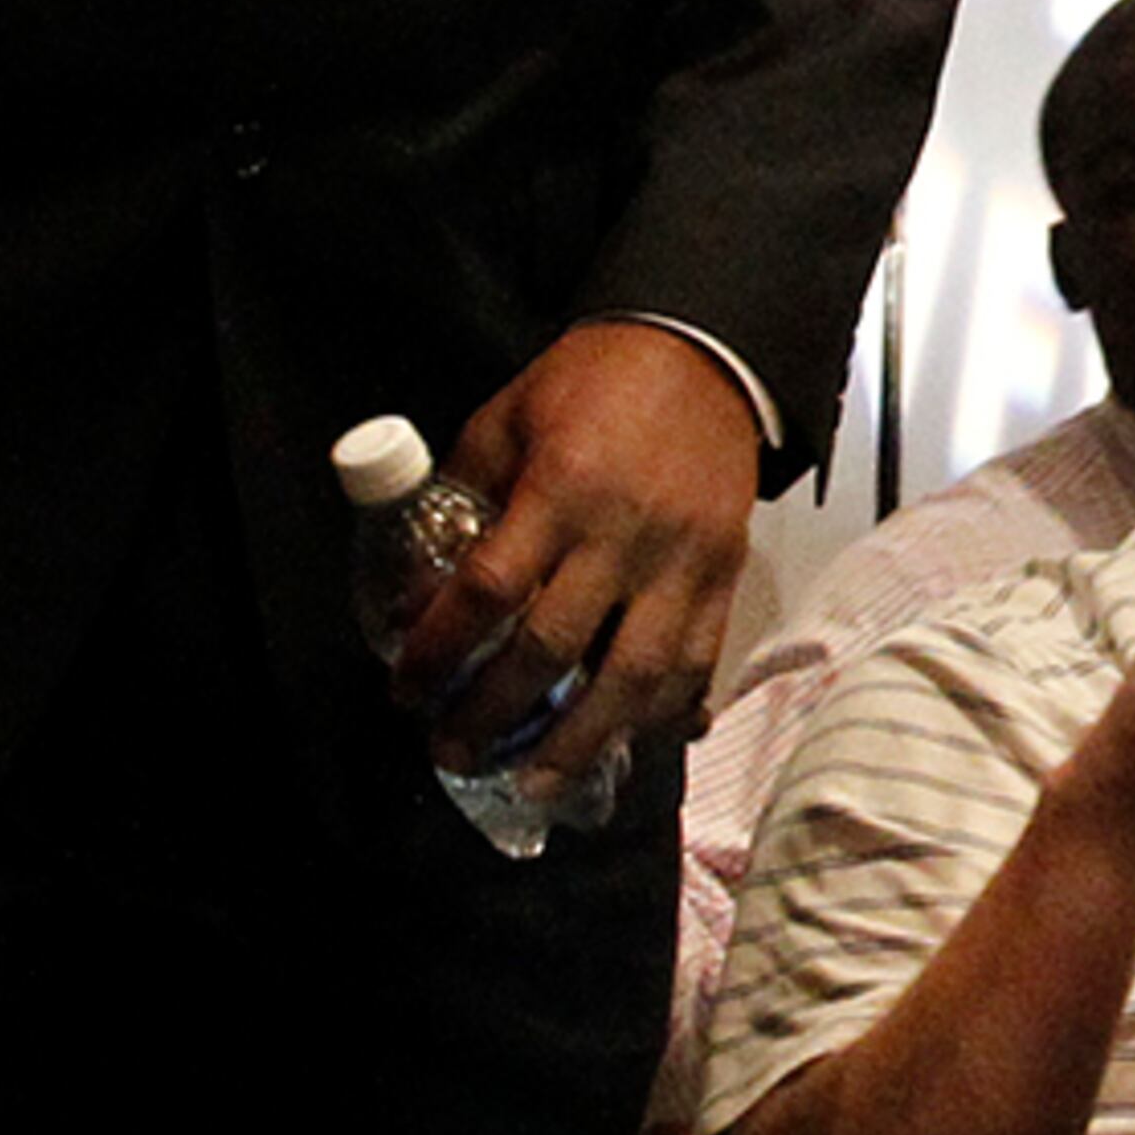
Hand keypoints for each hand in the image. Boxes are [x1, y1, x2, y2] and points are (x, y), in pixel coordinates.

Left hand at [416, 325, 759, 786]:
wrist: (704, 352)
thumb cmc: (596, 380)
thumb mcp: (509, 417)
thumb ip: (466, 495)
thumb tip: (420, 586)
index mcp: (563, 487)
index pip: (488, 588)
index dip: (439, 649)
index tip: (408, 687)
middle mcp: (625, 533)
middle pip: (553, 649)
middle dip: (494, 715)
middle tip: (454, 749)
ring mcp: (683, 562)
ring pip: (634, 678)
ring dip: (580, 744)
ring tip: (536, 782)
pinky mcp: (726, 576)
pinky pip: (696, 664)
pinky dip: (661, 716)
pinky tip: (625, 744)